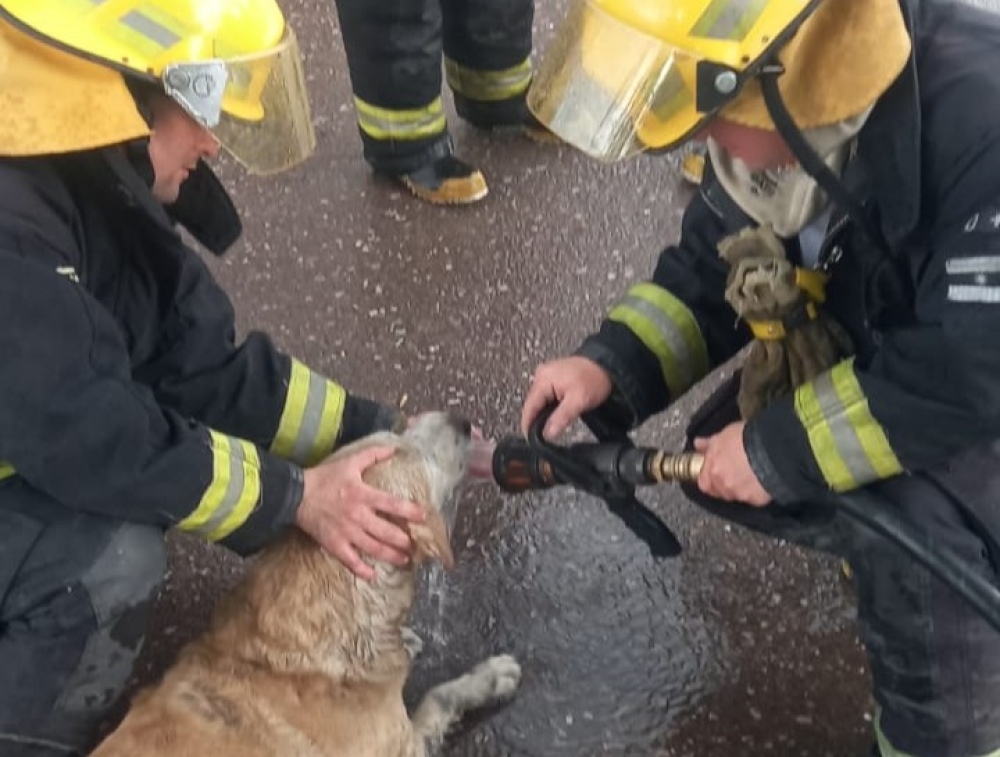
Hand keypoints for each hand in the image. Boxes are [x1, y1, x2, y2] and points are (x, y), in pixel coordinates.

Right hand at [295, 445, 425, 580]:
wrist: (296, 494)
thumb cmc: (325, 478)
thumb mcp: (350, 462)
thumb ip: (373, 455)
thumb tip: (394, 448)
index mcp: (363, 495)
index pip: (392, 504)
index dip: (410, 511)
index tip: (424, 517)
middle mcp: (358, 516)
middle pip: (387, 532)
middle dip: (404, 541)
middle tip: (416, 546)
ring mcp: (346, 533)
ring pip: (373, 548)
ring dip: (391, 556)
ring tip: (404, 560)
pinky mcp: (334, 544)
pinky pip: (350, 561)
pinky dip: (361, 570)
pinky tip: (373, 576)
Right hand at [520, 356, 613, 438]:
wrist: (607, 364)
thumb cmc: (595, 378)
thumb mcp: (578, 402)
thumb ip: (561, 418)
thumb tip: (547, 433)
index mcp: (543, 379)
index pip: (529, 407)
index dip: (528, 425)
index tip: (531, 439)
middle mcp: (542, 375)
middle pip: (533, 404)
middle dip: (537, 420)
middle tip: (544, 436)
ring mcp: (547, 375)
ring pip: (540, 401)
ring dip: (544, 413)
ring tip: (552, 425)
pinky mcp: (553, 377)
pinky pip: (547, 395)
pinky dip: (550, 405)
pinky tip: (557, 412)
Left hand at [693, 422, 771, 506]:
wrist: (769, 447)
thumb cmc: (745, 438)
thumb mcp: (723, 435)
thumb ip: (709, 444)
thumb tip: (698, 444)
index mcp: (712, 470)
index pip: (704, 483)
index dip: (710, 479)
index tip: (716, 473)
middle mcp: (723, 484)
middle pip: (721, 491)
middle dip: (726, 484)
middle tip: (736, 472)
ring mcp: (740, 494)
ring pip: (737, 496)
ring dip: (742, 488)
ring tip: (752, 474)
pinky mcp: (756, 499)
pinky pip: (755, 499)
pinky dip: (758, 492)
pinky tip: (763, 481)